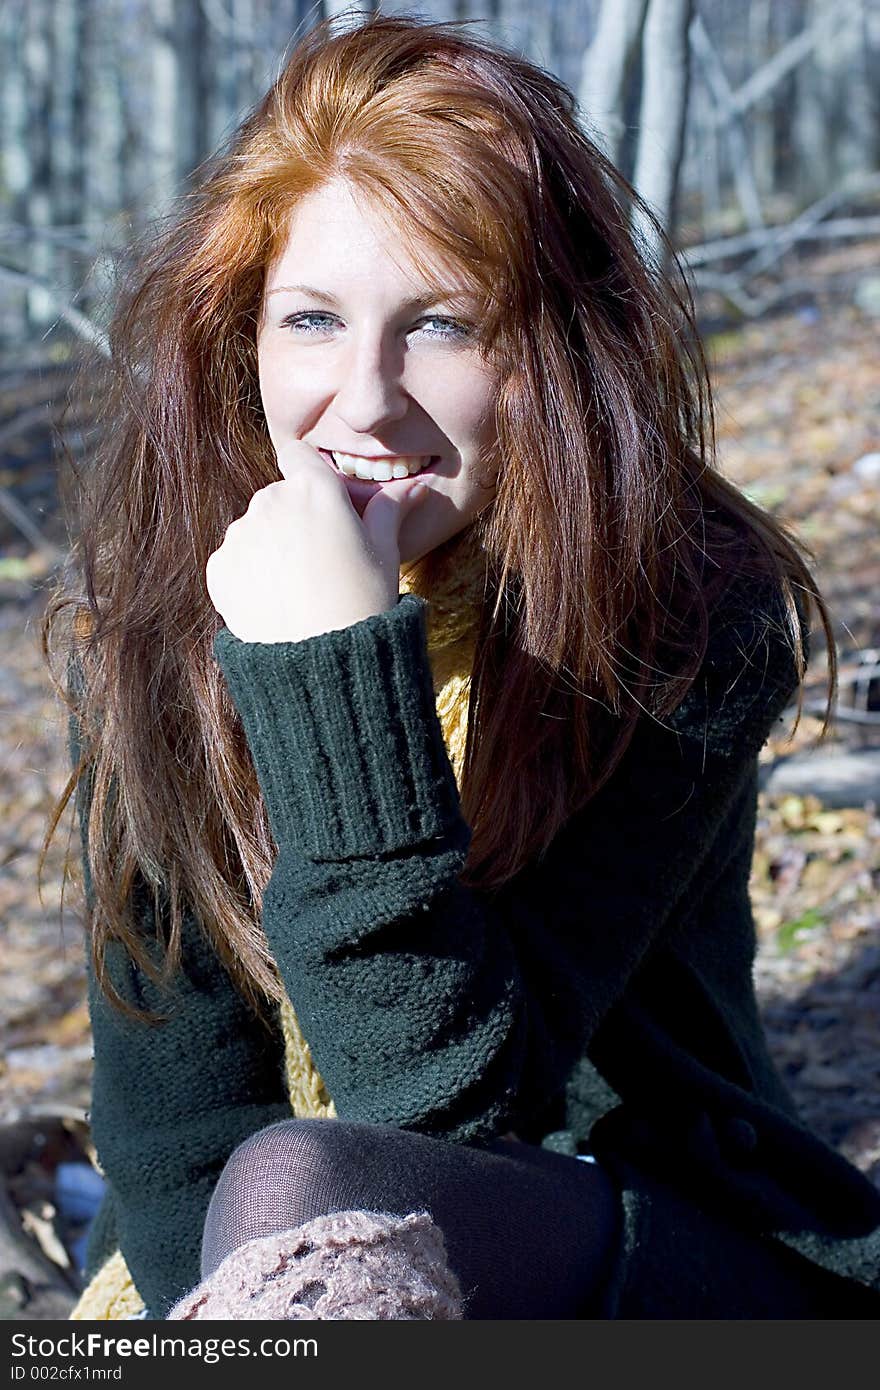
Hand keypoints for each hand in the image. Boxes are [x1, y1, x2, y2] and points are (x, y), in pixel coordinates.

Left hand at [205, 440, 429, 642]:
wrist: (323, 664)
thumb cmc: (364, 602)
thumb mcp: (385, 552)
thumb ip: (390, 509)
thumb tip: (416, 486)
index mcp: (314, 489)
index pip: (300, 455)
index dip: (313, 475)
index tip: (326, 504)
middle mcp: (270, 501)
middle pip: (280, 495)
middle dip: (298, 517)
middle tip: (324, 558)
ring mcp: (240, 535)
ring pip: (257, 528)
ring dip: (274, 546)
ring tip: (301, 587)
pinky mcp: (220, 568)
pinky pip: (236, 560)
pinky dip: (252, 574)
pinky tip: (279, 600)